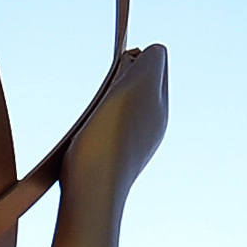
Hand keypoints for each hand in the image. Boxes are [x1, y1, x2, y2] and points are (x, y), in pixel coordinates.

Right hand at [53, 45, 169, 215]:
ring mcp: (131, 144)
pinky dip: (95, 121)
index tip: (119, 68)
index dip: (137, 55)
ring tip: (94, 113)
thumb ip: (151, 62)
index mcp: (161, 107)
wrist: (92, 191)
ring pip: (120, 105)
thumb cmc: (113, 136)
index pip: (158, 61)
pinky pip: (105, 127)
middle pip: (139, 83)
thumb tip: (146, 55)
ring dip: (105, 98)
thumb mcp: (140, 86)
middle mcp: (151, 127)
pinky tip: (85, 135)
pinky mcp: (108, 159)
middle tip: (107, 91)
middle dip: (122, 76)